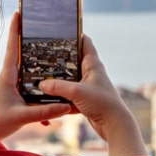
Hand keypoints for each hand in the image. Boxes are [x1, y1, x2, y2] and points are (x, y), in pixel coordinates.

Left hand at [0, 12, 71, 139]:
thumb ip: (44, 111)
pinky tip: (52, 113)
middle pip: (23, 56)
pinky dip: (43, 100)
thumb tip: (66, 105)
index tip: (20, 12)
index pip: (13, 48)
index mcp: (8, 76)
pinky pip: (33, 92)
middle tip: (44, 30)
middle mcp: (10, 78)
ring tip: (57, 69)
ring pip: (30, 75)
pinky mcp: (16, 98)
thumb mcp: (22, 116)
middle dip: (33, 44)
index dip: (16, 29)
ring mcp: (12, 88)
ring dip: (42, 74)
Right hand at [39, 36, 147, 155]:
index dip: (74, 34)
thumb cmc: (102, 104)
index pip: (85, 43)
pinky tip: (48, 96)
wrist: (114, 125)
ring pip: (70, 79)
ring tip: (42, 74)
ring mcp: (89, 87)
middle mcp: (92, 73)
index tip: (60, 29)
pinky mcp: (86, 100)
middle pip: (74, 60)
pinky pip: (70, 94)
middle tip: (43, 53)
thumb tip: (41, 84)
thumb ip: (58, 87)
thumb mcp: (77, 92)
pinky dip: (60, 95)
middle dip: (60, 58)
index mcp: (93, 65)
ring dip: (58, 79)